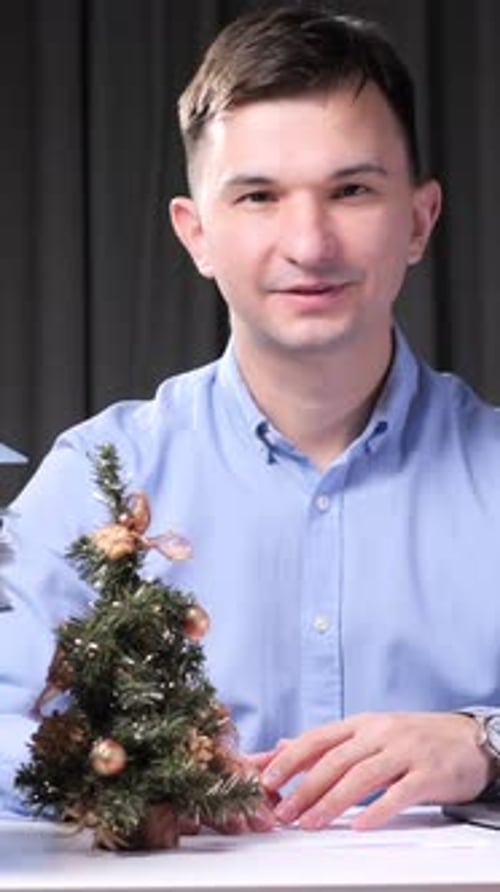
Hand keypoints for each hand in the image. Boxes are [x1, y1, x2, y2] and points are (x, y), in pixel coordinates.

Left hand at [259, 712, 492, 829]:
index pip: (317, 739)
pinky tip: (359, 825)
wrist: (469, 739)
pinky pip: (398, 793)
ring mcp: (405, 751)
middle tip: (284, 813)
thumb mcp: (369, 733)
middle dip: (305, 788)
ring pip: (360, 777)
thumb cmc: (413, 738)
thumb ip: (327, 743)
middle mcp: (380, 733)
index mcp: (362, 723)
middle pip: (334, 760)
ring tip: (310, 823)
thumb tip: (282, 747)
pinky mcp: (428, 773)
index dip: (289, 760)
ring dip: (331, 802)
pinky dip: (376, 810)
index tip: (266, 780)